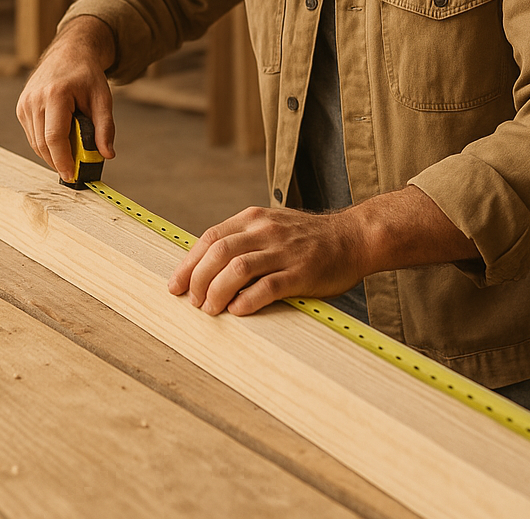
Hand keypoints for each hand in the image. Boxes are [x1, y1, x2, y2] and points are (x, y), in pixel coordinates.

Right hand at [15, 16, 116, 180]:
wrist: (70, 52)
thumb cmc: (87, 75)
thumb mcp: (103, 98)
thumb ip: (106, 127)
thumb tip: (107, 154)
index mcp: (55, 94)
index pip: (54, 138)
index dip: (62, 161)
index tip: (72, 176)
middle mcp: (35, 99)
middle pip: (43, 144)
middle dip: (59, 161)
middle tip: (76, 170)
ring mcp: (25, 103)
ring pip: (36, 142)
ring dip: (52, 154)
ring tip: (72, 152)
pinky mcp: (21, 107)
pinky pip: (32, 135)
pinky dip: (46, 143)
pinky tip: (61, 139)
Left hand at [167, 206, 366, 316]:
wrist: (354, 237)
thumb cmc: (309, 238)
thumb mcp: (272, 225)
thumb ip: (244, 239)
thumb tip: (207, 266)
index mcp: (254, 218)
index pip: (211, 237)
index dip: (188, 262)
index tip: (175, 284)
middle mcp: (265, 231)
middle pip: (218, 252)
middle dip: (198, 279)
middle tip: (191, 301)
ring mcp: (284, 251)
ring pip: (238, 268)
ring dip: (217, 291)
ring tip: (209, 309)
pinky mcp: (302, 272)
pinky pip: (268, 286)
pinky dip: (247, 300)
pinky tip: (237, 311)